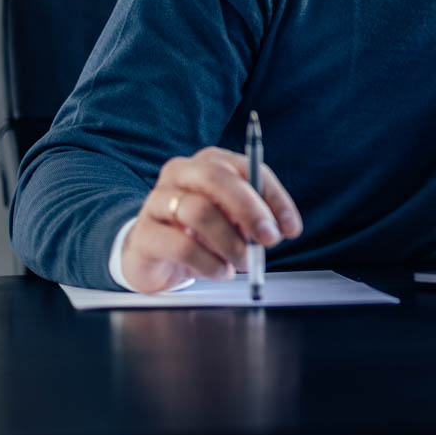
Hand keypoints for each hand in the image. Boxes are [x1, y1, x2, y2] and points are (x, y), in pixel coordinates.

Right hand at [120, 146, 303, 293]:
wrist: (152, 255)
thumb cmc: (199, 232)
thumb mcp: (232, 220)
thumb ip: (254, 218)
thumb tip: (279, 229)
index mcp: (209, 162)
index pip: (247, 168)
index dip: (274, 197)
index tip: (291, 227)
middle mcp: (181, 172)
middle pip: (217, 178)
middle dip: (250, 210)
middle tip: (269, 240)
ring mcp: (158, 200)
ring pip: (200, 212)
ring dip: (230, 242)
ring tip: (243, 263)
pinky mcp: (144, 233)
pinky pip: (181, 245)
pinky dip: (209, 263)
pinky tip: (220, 272)